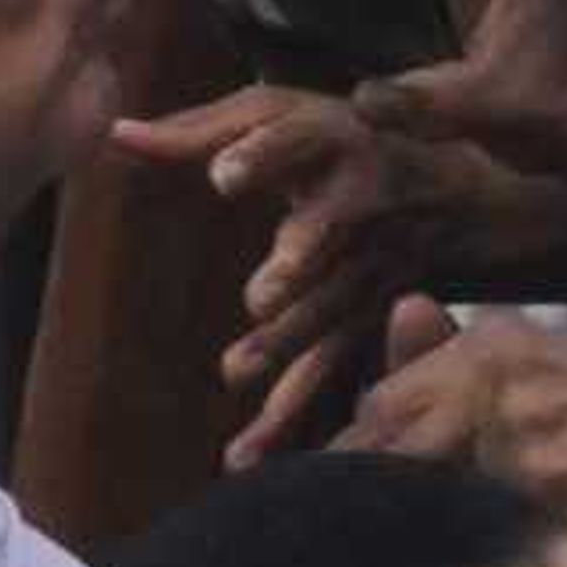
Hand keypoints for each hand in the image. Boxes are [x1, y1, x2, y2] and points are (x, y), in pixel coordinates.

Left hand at [113, 86, 489, 467]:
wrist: (450, 181)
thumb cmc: (336, 138)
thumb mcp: (276, 115)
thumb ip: (197, 130)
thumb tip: (117, 134)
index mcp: (331, 140)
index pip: (298, 141)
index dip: (265, 155)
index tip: (223, 175)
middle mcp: (361, 201)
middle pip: (329, 230)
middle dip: (298, 261)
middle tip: (261, 295)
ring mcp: (374, 262)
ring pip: (333, 303)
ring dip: (291, 340)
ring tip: (236, 370)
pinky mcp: (372, 315)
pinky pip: (336, 363)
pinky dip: (297, 407)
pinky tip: (254, 452)